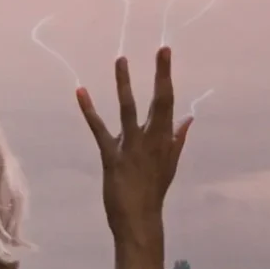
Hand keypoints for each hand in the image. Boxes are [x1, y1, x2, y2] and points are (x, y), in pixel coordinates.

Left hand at [75, 47, 192, 240]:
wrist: (140, 218)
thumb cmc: (153, 190)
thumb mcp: (170, 163)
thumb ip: (177, 138)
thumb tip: (189, 118)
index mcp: (165, 139)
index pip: (169, 102)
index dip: (166, 76)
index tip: (165, 53)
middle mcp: (151, 139)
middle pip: (158, 101)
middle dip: (160, 75)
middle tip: (161, 49)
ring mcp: (131, 146)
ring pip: (128, 109)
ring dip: (124, 84)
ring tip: (121, 60)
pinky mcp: (112, 156)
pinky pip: (99, 129)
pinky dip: (89, 110)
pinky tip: (81, 92)